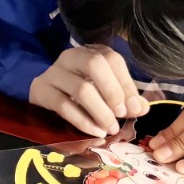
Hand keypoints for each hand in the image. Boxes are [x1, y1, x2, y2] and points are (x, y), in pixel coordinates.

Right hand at [28, 45, 150, 137]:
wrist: (45, 93)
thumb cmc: (80, 91)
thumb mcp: (104, 90)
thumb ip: (125, 98)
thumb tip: (142, 107)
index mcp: (91, 52)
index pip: (112, 59)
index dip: (126, 84)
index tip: (134, 107)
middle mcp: (71, 57)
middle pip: (94, 65)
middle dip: (113, 92)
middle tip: (121, 115)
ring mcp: (54, 72)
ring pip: (81, 89)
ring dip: (101, 112)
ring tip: (110, 129)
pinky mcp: (42, 90)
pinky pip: (64, 105)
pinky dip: (83, 121)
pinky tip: (95, 131)